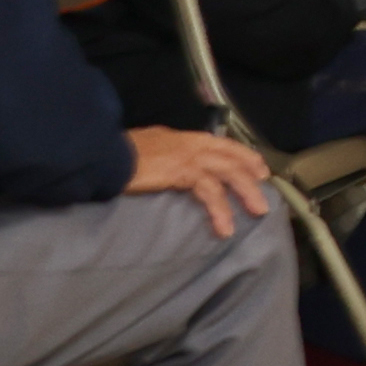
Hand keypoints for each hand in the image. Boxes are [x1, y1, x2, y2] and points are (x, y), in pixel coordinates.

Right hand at [124, 125, 271, 239]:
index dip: (240, 154)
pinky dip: (220, 210)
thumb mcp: (144, 149)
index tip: (256, 167)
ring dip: (246, 193)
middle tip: (264, 188)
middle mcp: (189, 143)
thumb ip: (161, 156)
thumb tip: (168, 168)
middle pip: (230, 155)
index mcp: (180, 137)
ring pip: (229, 172)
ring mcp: (188, 155)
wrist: (100, 154)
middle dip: (251, 171)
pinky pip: (210, 191)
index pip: (219, 143)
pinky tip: (224, 227)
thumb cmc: (113, 155)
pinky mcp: (183, 171)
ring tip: (258, 211)